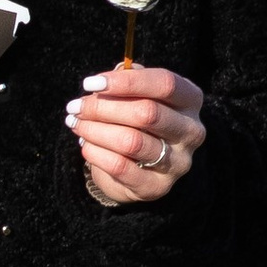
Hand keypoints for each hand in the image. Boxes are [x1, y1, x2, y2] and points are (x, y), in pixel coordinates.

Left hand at [67, 60, 206, 206]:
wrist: (138, 168)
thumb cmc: (136, 121)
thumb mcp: (136, 95)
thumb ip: (126, 80)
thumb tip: (105, 80)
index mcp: (190, 100)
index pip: (165, 84)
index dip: (126, 82)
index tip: (91, 83)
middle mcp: (191, 131)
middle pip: (146, 113)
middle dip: (103, 108)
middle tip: (75, 106)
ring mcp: (178, 162)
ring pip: (131, 141)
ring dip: (95, 130)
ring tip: (76, 124)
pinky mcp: (158, 186)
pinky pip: (120, 167)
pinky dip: (96, 153)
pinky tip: (84, 145)